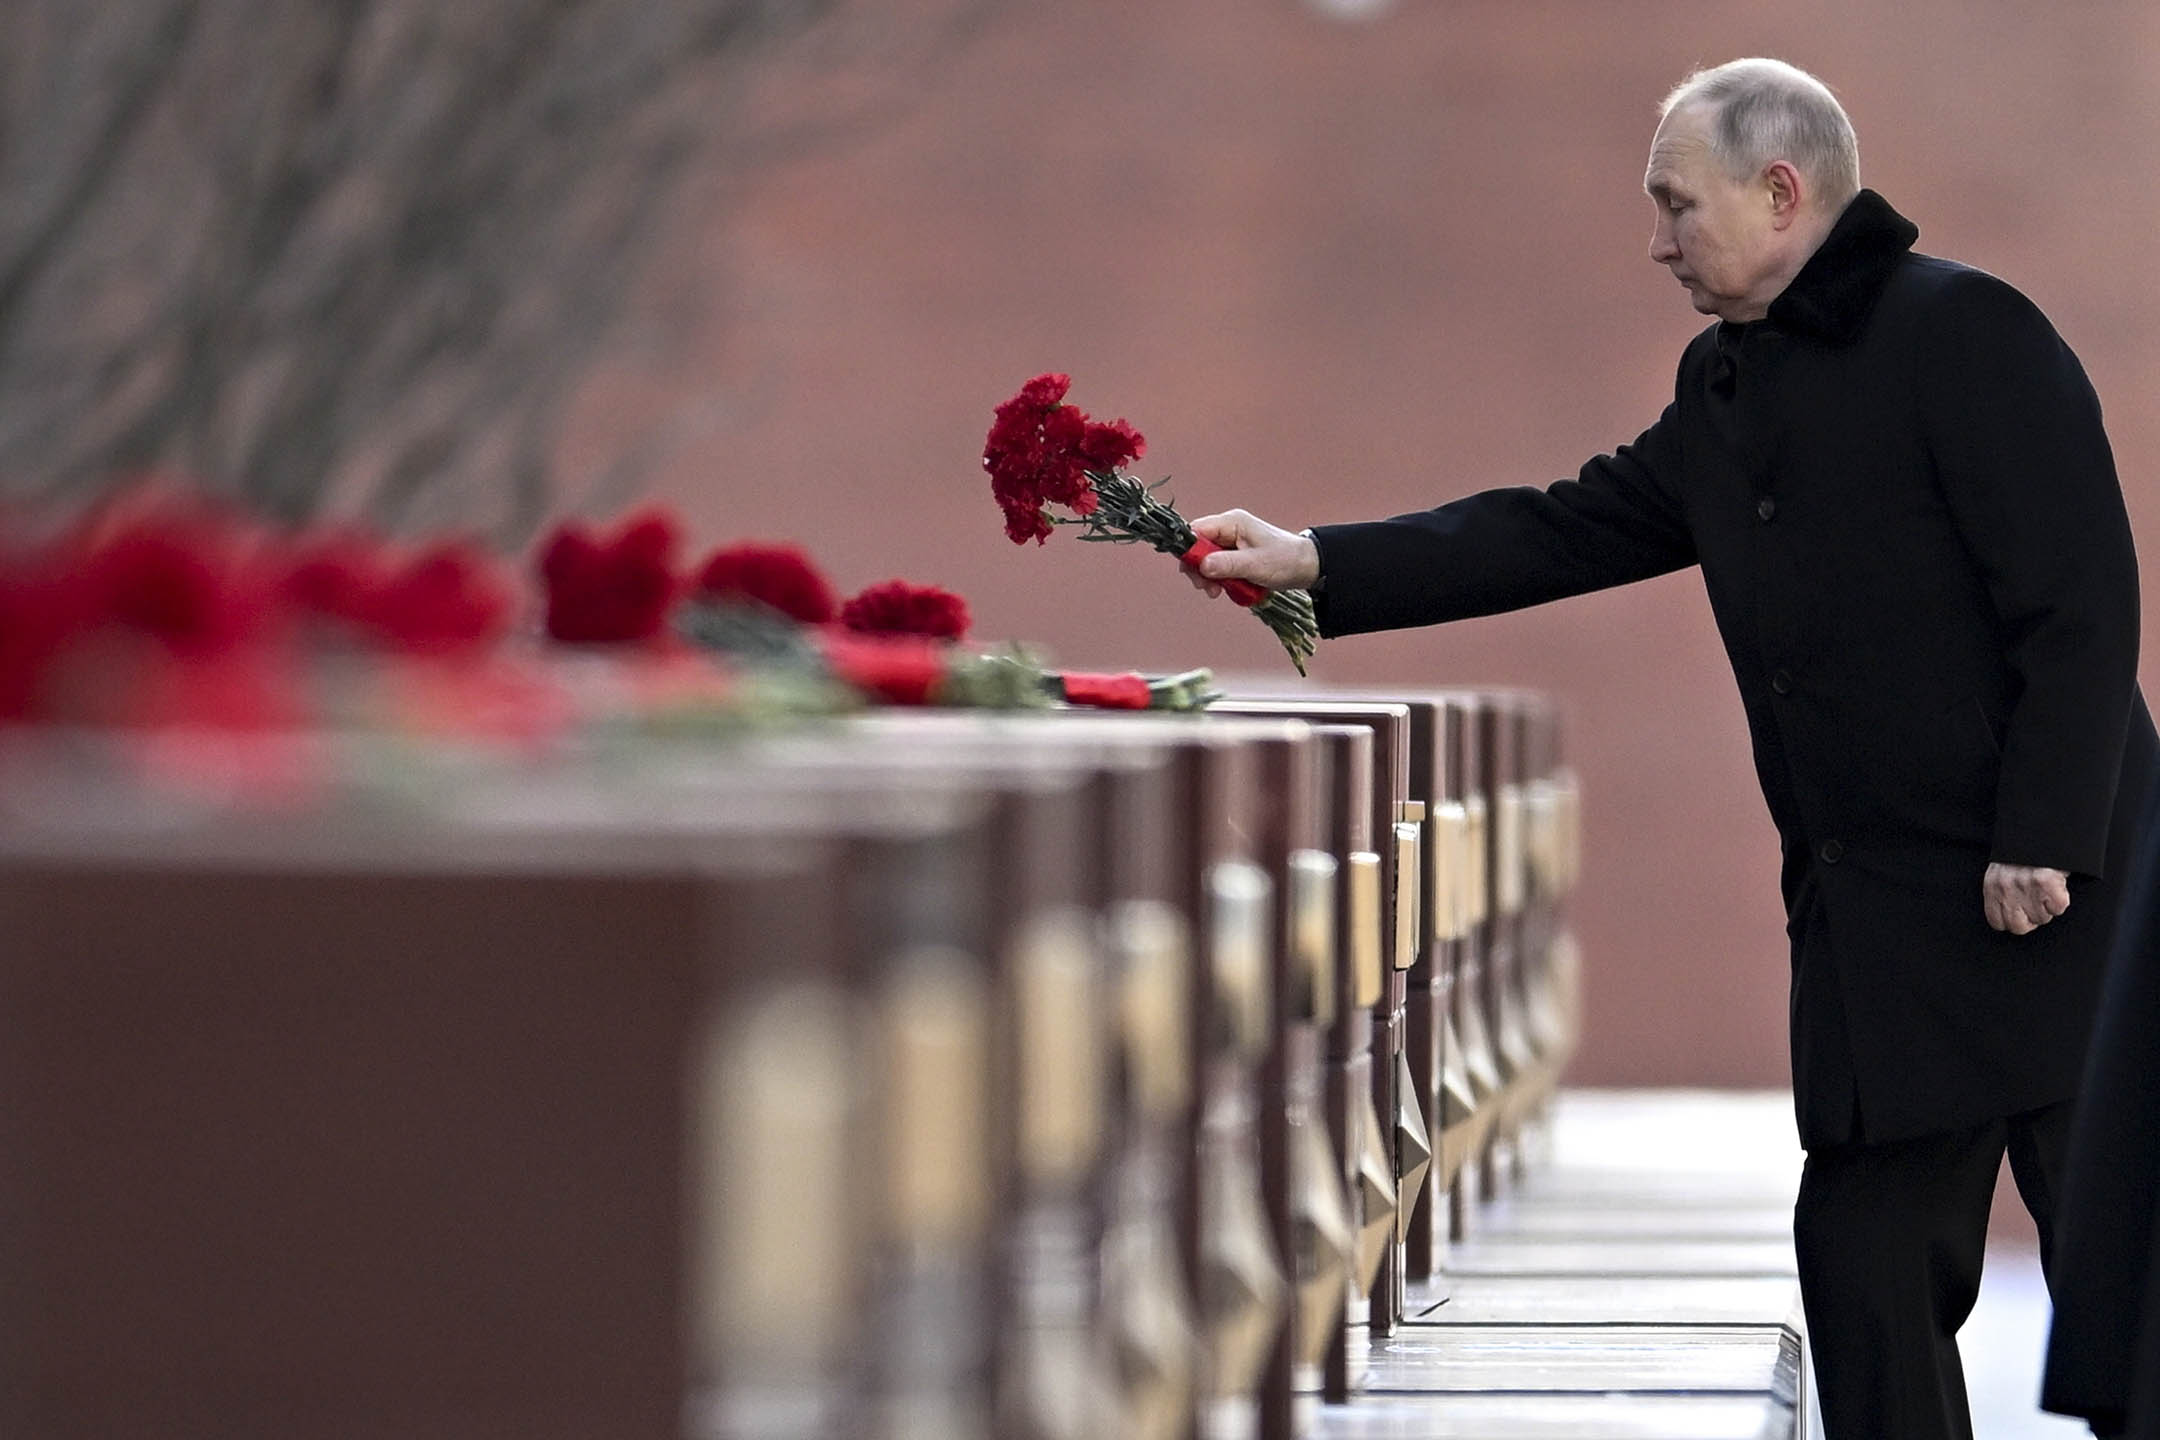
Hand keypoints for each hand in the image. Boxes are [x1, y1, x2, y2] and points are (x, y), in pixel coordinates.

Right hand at [1181, 509, 1320, 596]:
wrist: (1307, 567)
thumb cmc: (1285, 560)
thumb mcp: (1255, 564)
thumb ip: (1227, 564)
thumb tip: (1202, 565)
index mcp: (1232, 523)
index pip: (1196, 531)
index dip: (1189, 551)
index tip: (1192, 572)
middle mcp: (1228, 530)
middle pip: (1198, 548)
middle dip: (1199, 570)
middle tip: (1208, 589)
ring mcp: (1231, 543)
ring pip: (1206, 561)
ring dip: (1210, 579)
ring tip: (1220, 592)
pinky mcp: (1235, 556)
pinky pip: (1218, 568)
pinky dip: (1221, 581)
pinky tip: (1230, 589)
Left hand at [1983, 862, 2069, 934]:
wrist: (2041, 830)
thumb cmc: (2025, 854)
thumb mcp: (2003, 871)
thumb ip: (2004, 892)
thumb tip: (2011, 918)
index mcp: (1992, 886)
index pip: (1997, 922)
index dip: (2014, 921)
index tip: (2024, 913)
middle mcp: (2005, 888)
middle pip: (2018, 926)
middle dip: (2032, 919)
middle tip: (2039, 903)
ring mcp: (2025, 886)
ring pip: (2042, 918)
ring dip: (2048, 906)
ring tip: (2047, 887)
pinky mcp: (2045, 882)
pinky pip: (2059, 907)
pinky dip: (2063, 898)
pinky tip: (2058, 885)